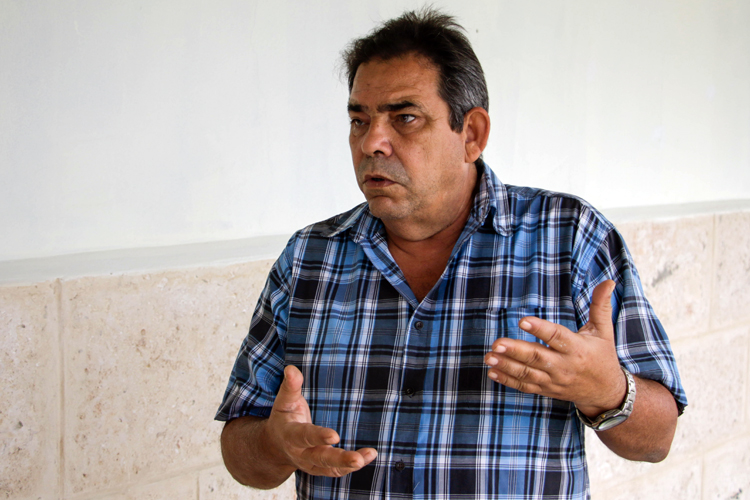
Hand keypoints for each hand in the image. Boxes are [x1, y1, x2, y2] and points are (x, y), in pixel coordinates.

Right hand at [265, 365, 377, 476]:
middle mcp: (301, 453)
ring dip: (349, 465)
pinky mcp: (321, 468)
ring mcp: (311, 464)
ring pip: (330, 468)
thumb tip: (291, 369)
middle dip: (338, 459)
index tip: (335, 436)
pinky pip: (337, 470)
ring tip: (367, 456)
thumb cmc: (284, 418)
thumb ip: (290, 386)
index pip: (304, 436)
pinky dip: (353, 465)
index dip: (318, 436)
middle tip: (357, 459)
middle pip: (320, 458)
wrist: (275, 445)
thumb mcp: (283, 401)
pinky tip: (370, 456)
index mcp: (290, 435)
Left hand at [484, 280, 626, 415]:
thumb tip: (608, 281)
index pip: (557, 337)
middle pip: (537, 357)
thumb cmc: (603, 356)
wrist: (606, 393)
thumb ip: (601, 306)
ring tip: (489, 356)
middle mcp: (564, 366)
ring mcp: (554, 380)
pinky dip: (508, 380)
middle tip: (496, 343)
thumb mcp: (604, 331)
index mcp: (577, 348)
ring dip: (507, 365)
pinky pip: (526, 386)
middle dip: (515, 350)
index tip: (523, 321)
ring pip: (528, 373)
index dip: (540, 329)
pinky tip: (492, 372)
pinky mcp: (547, 389)